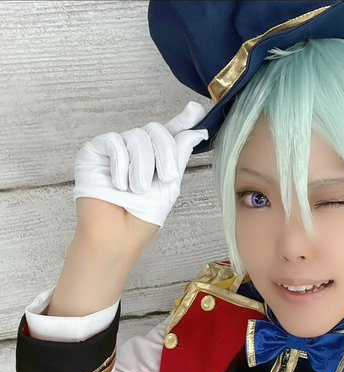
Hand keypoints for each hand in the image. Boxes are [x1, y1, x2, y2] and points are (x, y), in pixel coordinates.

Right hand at [72, 102, 207, 229]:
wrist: (117, 236)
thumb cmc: (142, 217)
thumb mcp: (169, 185)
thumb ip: (179, 155)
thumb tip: (196, 130)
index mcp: (154, 158)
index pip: (169, 133)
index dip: (182, 120)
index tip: (196, 110)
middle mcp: (135, 150)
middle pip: (156, 130)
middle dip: (165, 153)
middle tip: (166, 177)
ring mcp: (115, 149)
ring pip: (137, 136)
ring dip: (142, 167)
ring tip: (136, 190)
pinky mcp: (94, 151)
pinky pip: (114, 142)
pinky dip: (121, 165)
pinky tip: (118, 184)